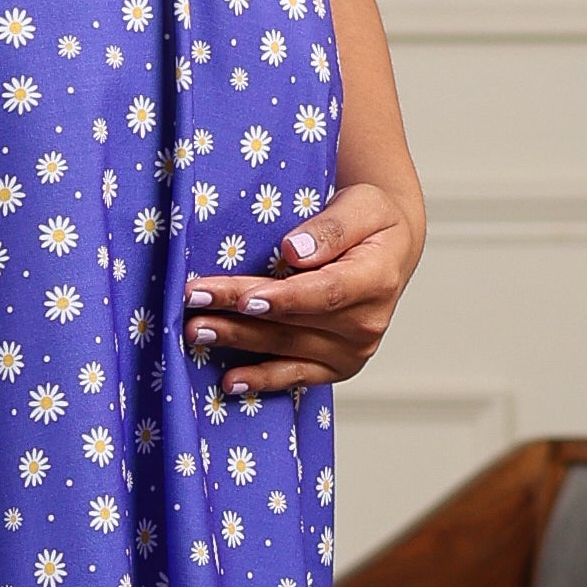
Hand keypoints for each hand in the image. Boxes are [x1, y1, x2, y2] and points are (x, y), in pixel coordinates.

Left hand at [181, 182, 421, 397]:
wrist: (390, 251)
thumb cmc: (372, 223)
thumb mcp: (363, 206)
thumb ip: (331, 228)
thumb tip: (294, 250)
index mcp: (377, 280)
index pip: (325, 293)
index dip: (284, 298)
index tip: (245, 299)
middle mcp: (367, 324)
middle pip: (293, 321)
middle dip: (239, 313)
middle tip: (196, 303)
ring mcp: (352, 351)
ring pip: (285, 347)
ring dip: (238, 340)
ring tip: (196, 331)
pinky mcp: (336, 366)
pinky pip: (295, 376)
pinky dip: (262, 380)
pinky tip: (230, 381)